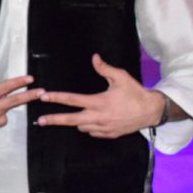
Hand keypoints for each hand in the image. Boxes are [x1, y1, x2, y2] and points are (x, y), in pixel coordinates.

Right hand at [0, 61, 42, 134]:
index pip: (5, 87)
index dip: (19, 82)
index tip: (29, 79)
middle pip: (13, 102)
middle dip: (29, 96)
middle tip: (41, 93)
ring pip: (8, 111)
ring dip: (15, 104)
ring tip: (23, 98)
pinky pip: (1, 120)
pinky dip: (2, 114)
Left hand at [35, 53, 161, 137]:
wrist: (151, 111)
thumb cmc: (135, 93)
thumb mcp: (121, 77)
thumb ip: (105, 68)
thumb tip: (94, 58)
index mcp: (99, 102)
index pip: (73, 100)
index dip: (57, 98)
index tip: (44, 97)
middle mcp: (99, 117)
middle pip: (71, 120)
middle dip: (54, 120)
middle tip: (40, 120)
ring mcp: (104, 128)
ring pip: (81, 127)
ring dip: (76, 121)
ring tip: (75, 115)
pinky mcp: (109, 134)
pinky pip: (93, 132)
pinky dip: (89, 127)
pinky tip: (90, 121)